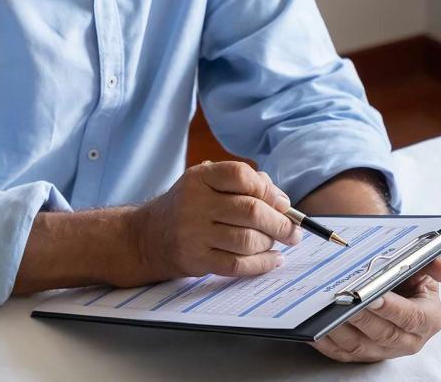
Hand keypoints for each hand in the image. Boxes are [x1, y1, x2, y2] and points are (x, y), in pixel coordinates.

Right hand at [128, 161, 301, 282]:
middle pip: (251, 211)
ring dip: (270, 243)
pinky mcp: (195, 259)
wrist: (147, 237)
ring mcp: (193, 233)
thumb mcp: (205, 183)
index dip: (268, 189)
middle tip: (293, 231)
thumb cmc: (187, 207)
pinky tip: (271, 260)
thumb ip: (242, 183)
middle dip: (280, 223)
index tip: (283, 204)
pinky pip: (237, 265)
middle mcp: (194, 203)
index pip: (240, 175)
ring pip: (247, 240)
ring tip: (275, 243)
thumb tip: (282, 201)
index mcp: (199, 177)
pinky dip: (261, 264)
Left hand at [312, 250, 440, 362]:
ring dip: (339, 329)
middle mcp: (406, 339)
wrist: (392, 283)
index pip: (412, 318)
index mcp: (427, 319)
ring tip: (323, 311)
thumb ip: (438, 258)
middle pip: (382, 333)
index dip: (392, 308)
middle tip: (342, 301)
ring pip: (358, 345)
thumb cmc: (410, 273)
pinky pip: (340, 352)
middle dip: (360, 316)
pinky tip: (312, 325)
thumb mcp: (428, 261)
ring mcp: (382, 350)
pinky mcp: (360, 354)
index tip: (373, 296)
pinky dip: (325, 341)